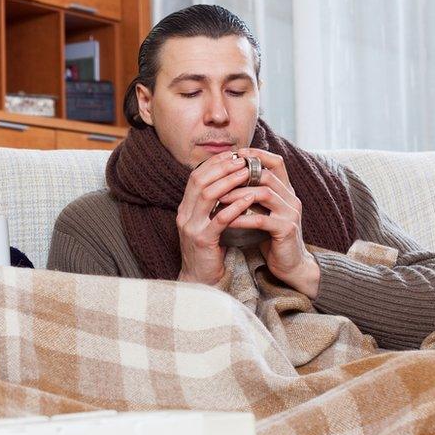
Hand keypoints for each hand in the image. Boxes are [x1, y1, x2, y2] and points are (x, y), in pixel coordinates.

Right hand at [177, 151, 252, 285]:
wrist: (201, 280)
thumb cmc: (209, 250)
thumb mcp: (206, 223)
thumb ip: (212, 205)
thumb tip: (229, 182)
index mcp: (185, 209)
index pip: (196, 177)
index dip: (214, 164)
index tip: (232, 155)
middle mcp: (184, 215)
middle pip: (200, 181)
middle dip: (221, 167)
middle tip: (241, 159)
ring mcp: (191, 227)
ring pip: (208, 196)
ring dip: (229, 181)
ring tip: (247, 173)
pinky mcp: (203, 241)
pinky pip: (219, 219)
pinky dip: (235, 206)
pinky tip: (250, 199)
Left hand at [217, 148, 320, 297]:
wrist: (289, 263)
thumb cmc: (271, 236)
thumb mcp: (263, 211)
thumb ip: (253, 195)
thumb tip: (228, 178)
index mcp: (286, 191)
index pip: (276, 162)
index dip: (257, 155)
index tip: (236, 154)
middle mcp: (291, 198)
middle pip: (267, 175)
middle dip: (240, 176)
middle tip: (218, 179)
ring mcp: (291, 213)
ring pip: (263, 194)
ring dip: (238, 195)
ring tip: (219, 199)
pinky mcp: (287, 230)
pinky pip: (261, 219)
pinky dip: (241, 218)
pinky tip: (226, 220)